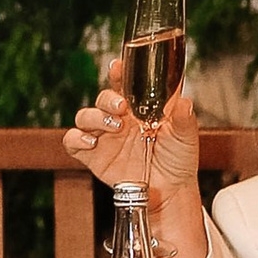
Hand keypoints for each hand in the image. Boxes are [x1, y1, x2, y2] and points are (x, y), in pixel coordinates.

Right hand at [63, 66, 202, 198]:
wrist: (170, 190)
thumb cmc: (177, 159)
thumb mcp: (186, 137)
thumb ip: (184, 119)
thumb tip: (184, 102)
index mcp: (138, 109)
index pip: (123, 84)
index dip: (118, 73)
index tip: (118, 66)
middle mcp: (118, 119)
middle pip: (102, 99)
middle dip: (108, 99)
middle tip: (122, 107)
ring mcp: (104, 137)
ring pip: (85, 116)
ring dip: (95, 117)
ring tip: (114, 126)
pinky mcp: (93, 156)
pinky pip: (72, 141)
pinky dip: (76, 138)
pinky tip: (91, 142)